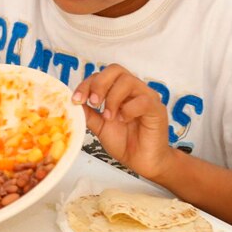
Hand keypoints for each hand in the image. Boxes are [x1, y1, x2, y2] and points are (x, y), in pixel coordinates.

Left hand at [71, 64, 172, 179]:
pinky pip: (142, 100)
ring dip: (112, 98)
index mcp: (118, 91)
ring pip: (128, 80)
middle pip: (115, 69)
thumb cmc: (124, 142)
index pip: (101, 75)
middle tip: (93, 103)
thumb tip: (73, 103)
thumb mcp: (100, 127)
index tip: (76, 100)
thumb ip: (88, 114)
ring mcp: (147, 97)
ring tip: (108, 116)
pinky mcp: (157, 109)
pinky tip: (124, 120)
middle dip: (99, 84)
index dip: (86, 84)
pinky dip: (128, 109)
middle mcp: (133, 89)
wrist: (142, 162)